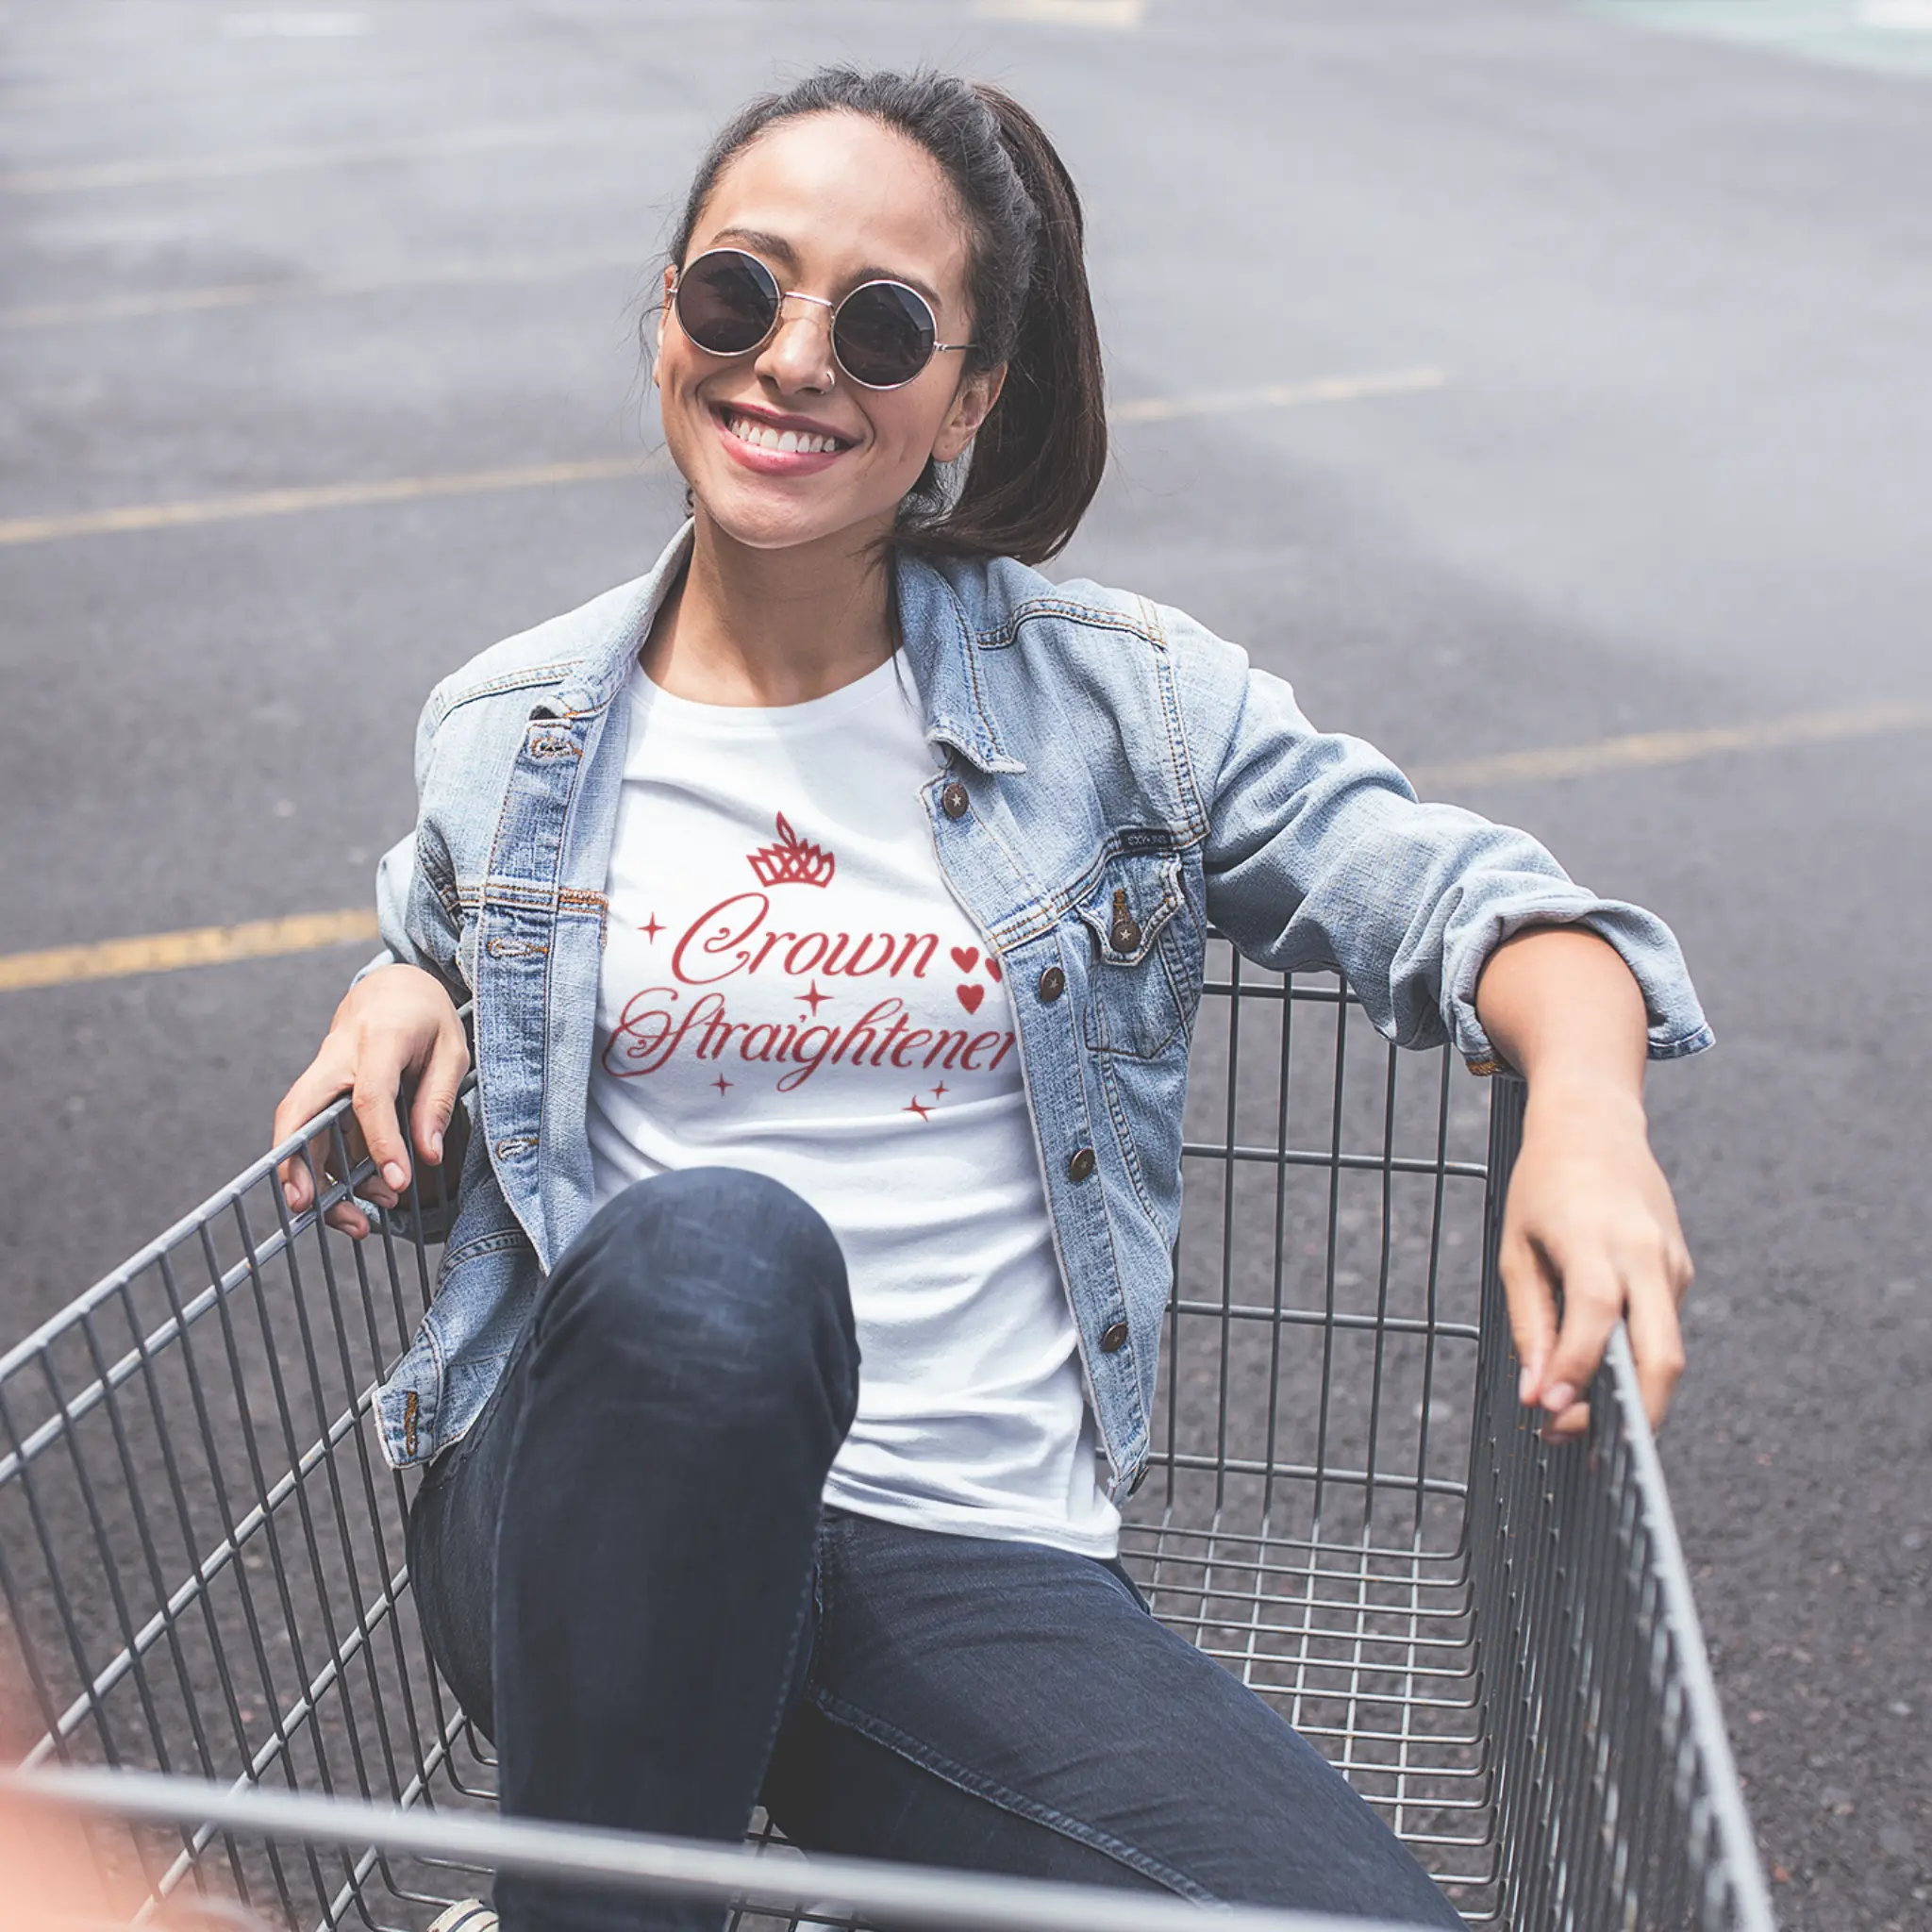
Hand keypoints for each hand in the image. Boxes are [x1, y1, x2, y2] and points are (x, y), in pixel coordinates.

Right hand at [273, 964, 467, 1238]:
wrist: (394, 989)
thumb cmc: (426, 1018)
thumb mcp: (452, 1051)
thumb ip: (439, 1100)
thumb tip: (428, 1156)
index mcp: (378, 1038)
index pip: (370, 1096)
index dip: (381, 1143)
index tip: (399, 1182)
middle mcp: (337, 1056)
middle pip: (298, 1109)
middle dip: (295, 1161)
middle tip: (307, 1208)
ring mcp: (322, 1075)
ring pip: (298, 1130)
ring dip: (313, 1179)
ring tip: (354, 1222)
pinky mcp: (321, 1094)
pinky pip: (314, 1135)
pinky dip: (329, 1171)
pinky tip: (360, 1198)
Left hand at [1501, 1081, 1692, 1440]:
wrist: (1596, 1126)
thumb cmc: (1543, 1188)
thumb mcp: (1516, 1249)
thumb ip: (1531, 1322)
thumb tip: (1537, 1394)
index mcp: (1596, 1238)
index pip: (1596, 1313)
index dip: (1577, 1368)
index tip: (1548, 1412)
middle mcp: (1646, 1253)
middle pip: (1661, 1355)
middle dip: (1634, 1417)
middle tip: (1585, 1451)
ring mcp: (1673, 1265)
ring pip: (1668, 1353)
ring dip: (1633, 1401)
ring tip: (1576, 1426)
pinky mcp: (1681, 1273)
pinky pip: (1662, 1332)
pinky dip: (1636, 1367)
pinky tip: (1599, 1381)